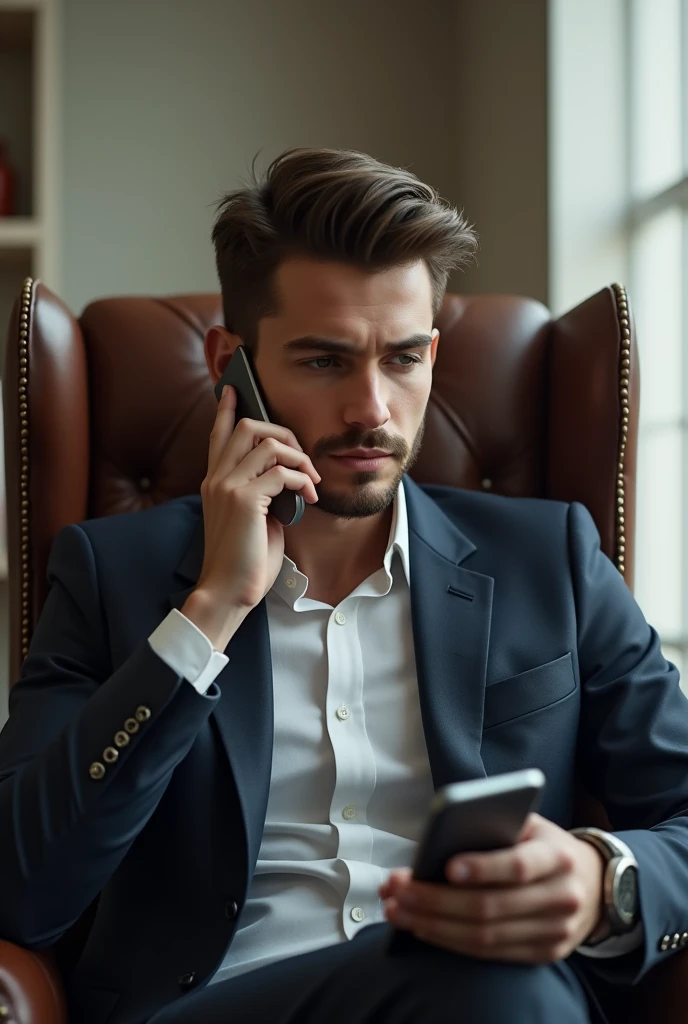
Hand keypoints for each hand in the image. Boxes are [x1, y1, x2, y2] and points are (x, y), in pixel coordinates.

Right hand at [182, 385, 319, 648]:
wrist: (228, 591)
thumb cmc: (244, 561)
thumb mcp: (252, 519)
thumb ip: (261, 493)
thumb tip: (288, 478)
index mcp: (215, 481)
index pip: (218, 434)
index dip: (228, 409)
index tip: (235, 388)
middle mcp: (217, 477)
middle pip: (249, 427)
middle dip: (285, 433)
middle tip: (304, 459)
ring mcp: (228, 486)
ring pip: (270, 443)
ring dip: (301, 459)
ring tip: (311, 482)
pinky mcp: (244, 500)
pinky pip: (282, 472)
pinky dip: (302, 480)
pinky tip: (309, 498)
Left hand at [381, 814, 605, 963]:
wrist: (592, 883)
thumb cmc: (544, 845)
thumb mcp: (529, 824)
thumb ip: (495, 827)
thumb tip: (441, 837)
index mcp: (557, 857)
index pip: (517, 866)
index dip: (482, 868)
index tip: (445, 866)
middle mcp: (560, 898)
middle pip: (490, 907)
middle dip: (435, 900)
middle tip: (396, 888)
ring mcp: (554, 932)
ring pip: (484, 936)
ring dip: (433, 924)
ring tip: (397, 908)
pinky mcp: (543, 954)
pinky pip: (489, 953)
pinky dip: (450, 941)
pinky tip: (422, 926)